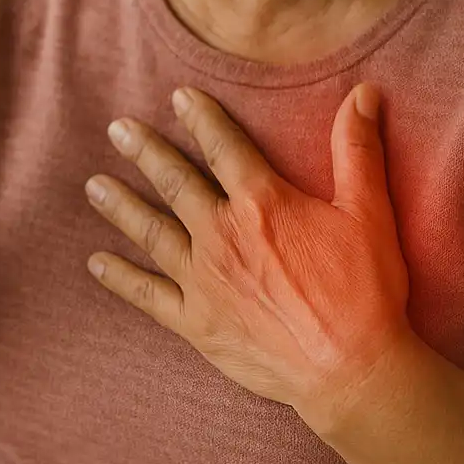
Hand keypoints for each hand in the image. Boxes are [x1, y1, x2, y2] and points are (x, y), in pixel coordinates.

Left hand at [83, 82, 416, 421]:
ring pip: (152, 232)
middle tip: (117, 129)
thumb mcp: (369, 212)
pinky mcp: (197, 323)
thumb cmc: (365, 291)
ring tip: (94, 185)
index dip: (201, 117)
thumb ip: (358, 149)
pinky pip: (148, 295)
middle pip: (175, 183)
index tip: (178, 97)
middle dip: (145, 152)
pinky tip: (97, 264)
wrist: (350, 371)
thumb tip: (364, 93)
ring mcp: (204, 281)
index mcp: (261, 203)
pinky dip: (121, 278)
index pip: (223, 146)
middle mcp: (222, 236)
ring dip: (121, 206)